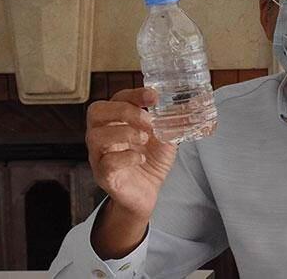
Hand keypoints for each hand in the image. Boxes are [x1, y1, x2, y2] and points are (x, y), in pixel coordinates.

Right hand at [86, 87, 176, 220]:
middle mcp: (102, 134)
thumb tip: (189, 105)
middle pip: (97, 111)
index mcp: (116, 120)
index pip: (117, 98)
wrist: (148, 192)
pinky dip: (126, 157)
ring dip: (124, 133)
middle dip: (124, 111)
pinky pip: (106, 162)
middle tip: (148, 122)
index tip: (153, 97)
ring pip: (97, 136)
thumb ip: (172, 121)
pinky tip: (140, 159)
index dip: (134, 94)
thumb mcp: (166, 137)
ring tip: (144, 139)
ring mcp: (99, 155)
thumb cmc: (151, 161)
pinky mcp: (104, 175)